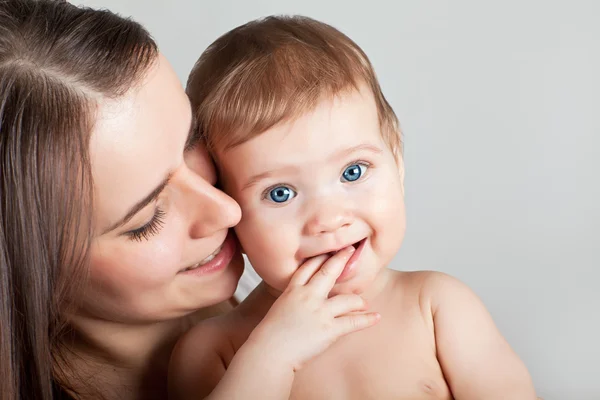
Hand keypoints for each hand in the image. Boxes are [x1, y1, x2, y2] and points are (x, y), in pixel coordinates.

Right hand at [247, 246, 379, 371]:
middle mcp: (308, 296)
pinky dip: (367, 319)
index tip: (329, 249)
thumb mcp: (278, 309)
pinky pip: (353, 322)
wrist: (269, 353)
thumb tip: (300, 302)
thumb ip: (291, 302)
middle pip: (328, 272)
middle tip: (351, 250)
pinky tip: (376, 316)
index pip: (308, 267)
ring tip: (364, 303)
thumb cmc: (270, 336)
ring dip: (358, 301)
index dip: (320, 257)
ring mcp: (320, 312)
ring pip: (347, 299)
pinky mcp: (329, 329)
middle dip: (341, 259)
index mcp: (292, 291)